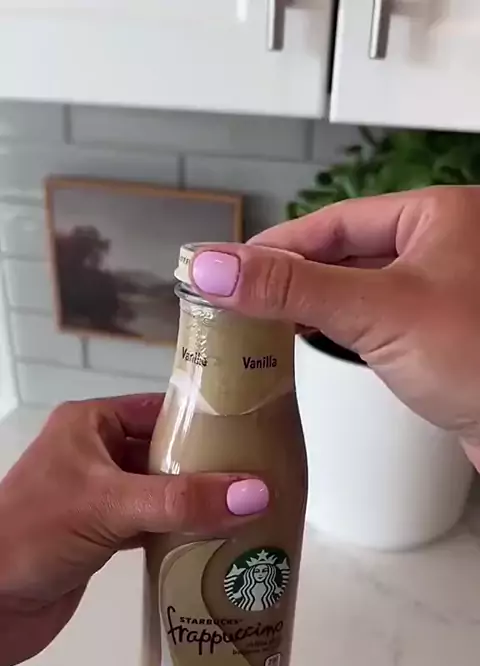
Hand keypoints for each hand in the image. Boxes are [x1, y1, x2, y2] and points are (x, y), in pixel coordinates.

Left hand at [0, 395, 267, 665]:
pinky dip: (180, 533)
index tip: (259, 434)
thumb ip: (183, 501)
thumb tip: (259, 494)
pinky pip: (152, 525)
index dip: (206, 420)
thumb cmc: (36, 535)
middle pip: (165, 453)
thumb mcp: (111, 506)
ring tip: (252, 511)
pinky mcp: (101, 534)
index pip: (160, 409)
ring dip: (198, 504)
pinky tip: (217, 543)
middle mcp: (94, 453)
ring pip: (161, 491)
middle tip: (266, 479)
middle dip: (210, 468)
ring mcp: (98, 496)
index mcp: (89, 423)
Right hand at [190, 187, 479, 464]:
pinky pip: (378, 320)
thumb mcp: (377, 311)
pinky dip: (341, 329)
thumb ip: (294, 287)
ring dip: (314, 304)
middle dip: (293, 275)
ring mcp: (445, 294)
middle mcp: (446, 247)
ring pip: (360, 287)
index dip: (278, 245)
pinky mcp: (442, 336)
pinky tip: (314, 340)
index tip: (230, 266)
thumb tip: (217, 267)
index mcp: (440, 215)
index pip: (336, 220)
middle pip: (346, 251)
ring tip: (263, 319)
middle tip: (239, 296)